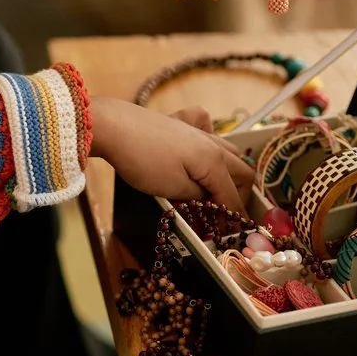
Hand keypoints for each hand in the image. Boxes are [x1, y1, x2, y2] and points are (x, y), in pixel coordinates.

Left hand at [90, 98, 253, 212]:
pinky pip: (207, 126)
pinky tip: (202, 147)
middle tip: (225, 214)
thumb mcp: (173, 189)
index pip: (233, 194)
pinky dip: (212, 137)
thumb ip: (198, 197)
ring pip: (229, 150)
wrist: (114, 127)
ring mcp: (197, 129)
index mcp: (214, 161)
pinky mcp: (180, 121)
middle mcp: (212, 143)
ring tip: (216, 190)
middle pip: (242, 170)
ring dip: (229, 172)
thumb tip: (211, 201)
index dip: (232, 217)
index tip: (230, 234)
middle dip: (239, 195)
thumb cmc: (142, 161)